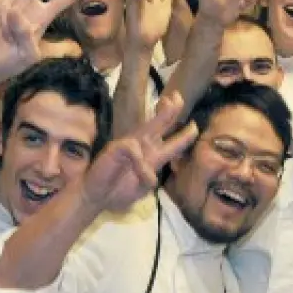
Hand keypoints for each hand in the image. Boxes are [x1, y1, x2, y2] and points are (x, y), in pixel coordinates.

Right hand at [79, 92, 198, 212]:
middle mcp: (144, 146)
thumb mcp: (141, 189)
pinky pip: (133, 149)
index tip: (195, 125)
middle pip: (161, 125)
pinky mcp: (118, 147)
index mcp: (154, 156)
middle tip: (179, 96)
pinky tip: (137, 170)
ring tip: (170, 102)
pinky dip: (138, 161)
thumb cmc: (119, 191)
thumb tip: (151, 174)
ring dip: (161, 115)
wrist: (97, 196)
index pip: (173, 143)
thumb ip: (148, 179)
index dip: (185, 134)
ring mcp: (131, 144)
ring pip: (149, 126)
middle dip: (172, 110)